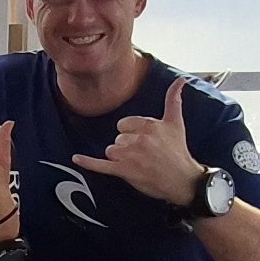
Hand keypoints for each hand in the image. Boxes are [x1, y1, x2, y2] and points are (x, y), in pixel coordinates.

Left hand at [71, 76, 203, 205]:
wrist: (183, 180)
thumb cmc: (178, 152)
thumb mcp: (176, 123)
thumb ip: (174, 99)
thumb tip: (180, 80)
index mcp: (148, 125)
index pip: (124, 124)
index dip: (131, 133)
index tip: (144, 142)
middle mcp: (138, 139)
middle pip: (117, 139)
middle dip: (127, 147)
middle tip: (144, 156)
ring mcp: (130, 156)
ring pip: (110, 150)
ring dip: (119, 158)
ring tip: (137, 164)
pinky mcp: (124, 171)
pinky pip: (101, 164)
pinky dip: (87, 162)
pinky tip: (76, 158)